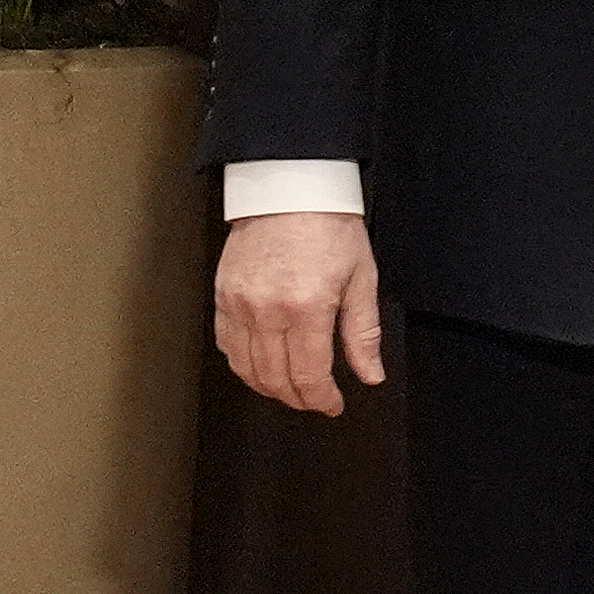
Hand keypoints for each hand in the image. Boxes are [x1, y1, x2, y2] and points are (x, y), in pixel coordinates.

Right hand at [216, 211, 383, 414]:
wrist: (290, 187)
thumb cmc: (331, 227)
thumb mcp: (362, 278)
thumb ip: (363, 333)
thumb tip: (370, 375)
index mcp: (307, 308)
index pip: (309, 375)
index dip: (321, 399)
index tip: (333, 405)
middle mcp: (268, 311)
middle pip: (276, 378)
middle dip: (298, 398)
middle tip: (314, 401)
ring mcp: (239, 304)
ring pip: (246, 367)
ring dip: (269, 387)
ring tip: (290, 390)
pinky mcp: (222, 295)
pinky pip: (226, 344)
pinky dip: (242, 364)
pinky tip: (260, 367)